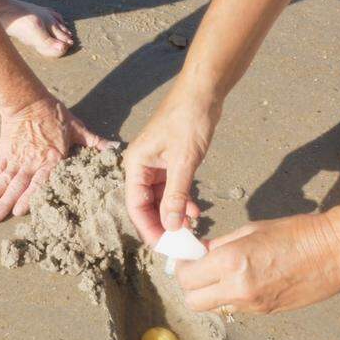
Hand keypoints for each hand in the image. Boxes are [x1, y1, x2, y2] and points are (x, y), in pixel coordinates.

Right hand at [0, 97, 111, 222]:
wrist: (27, 100)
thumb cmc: (55, 114)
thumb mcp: (78, 128)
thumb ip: (95, 142)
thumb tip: (116, 149)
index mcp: (51, 159)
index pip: (39, 182)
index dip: (27, 197)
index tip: (17, 212)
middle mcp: (31, 162)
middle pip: (16, 187)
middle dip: (3, 204)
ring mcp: (16, 158)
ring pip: (3, 182)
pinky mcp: (5, 153)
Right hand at [123, 90, 220, 244]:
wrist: (203, 92)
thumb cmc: (189, 120)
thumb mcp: (184, 161)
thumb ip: (176, 195)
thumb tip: (172, 226)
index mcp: (135, 164)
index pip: (136, 206)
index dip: (149, 229)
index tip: (164, 247)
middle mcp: (141, 166)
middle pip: (146, 206)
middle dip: (163, 225)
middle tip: (181, 242)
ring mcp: (155, 165)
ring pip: (161, 200)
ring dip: (174, 215)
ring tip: (192, 227)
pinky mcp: (170, 162)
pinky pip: (172, 190)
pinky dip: (182, 202)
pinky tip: (195, 210)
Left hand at [174, 214, 339, 314]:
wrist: (335, 252)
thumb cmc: (296, 232)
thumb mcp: (251, 230)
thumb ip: (220, 245)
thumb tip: (199, 253)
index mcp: (231, 262)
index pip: (186, 277)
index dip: (184, 268)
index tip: (190, 258)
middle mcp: (238, 289)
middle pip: (193, 301)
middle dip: (191, 286)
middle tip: (200, 270)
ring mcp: (252, 305)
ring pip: (213, 307)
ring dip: (211, 294)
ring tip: (225, 274)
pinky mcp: (266, 312)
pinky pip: (236, 308)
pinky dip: (232, 297)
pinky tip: (247, 280)